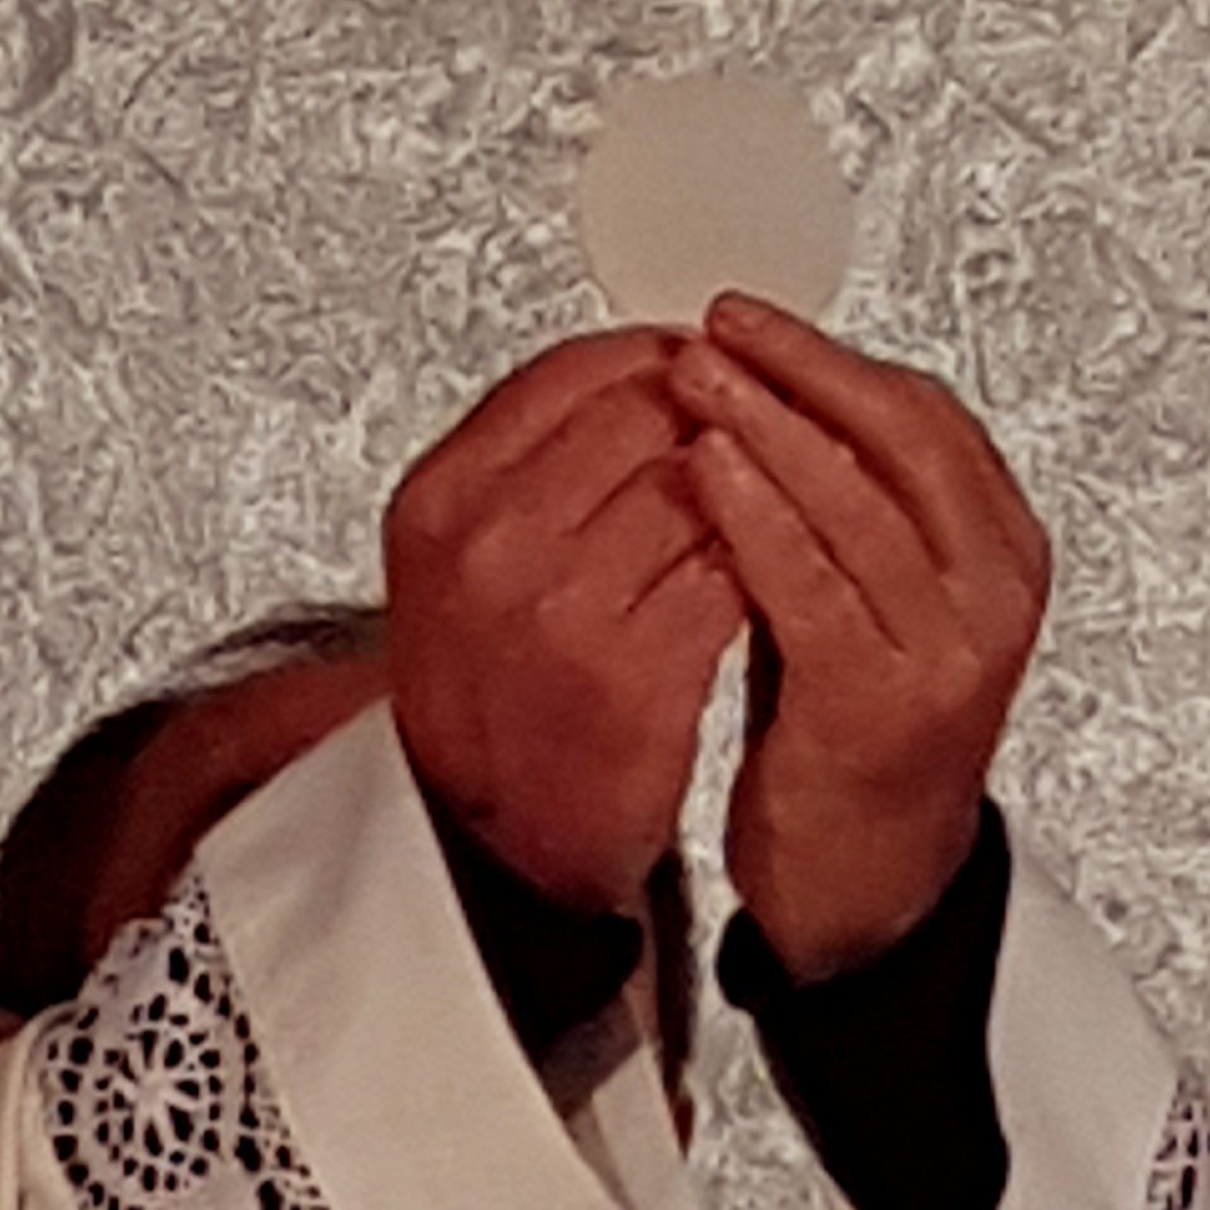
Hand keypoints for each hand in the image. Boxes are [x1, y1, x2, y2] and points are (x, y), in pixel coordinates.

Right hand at [384, 331, 748, 910]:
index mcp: (442, 501)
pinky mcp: (637, 674)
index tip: (698, 366)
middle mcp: (493, 545)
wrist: (488, 849)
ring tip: (768, 510)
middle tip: (750, 440)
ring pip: (702, 490)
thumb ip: (525, 463)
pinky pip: (732, 575)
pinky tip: (768, 578)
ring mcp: (563, 609)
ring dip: (751, 491)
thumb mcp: (456, 563)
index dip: (656, 360)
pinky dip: (762, 565)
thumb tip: (636, 372)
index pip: (574, 371)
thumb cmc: (482, 706)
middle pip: (648, 416)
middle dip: (714, 419)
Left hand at [673, 296, 1050, 979]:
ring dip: (767, 426)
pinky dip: (755, 518)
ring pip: (857, 501)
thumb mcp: (870, 601)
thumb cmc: (854, 742)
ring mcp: (947, 652)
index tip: (757, 321)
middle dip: (802, 370)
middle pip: (901, 439)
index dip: (834, 358)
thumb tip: (769, 394)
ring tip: (695, 377)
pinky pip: (813, 586)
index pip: (925, 417)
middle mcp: (992, 595)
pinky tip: (705, 473)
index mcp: (1003, 553)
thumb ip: (849, 511)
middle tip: (720, 327)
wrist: (867, 892)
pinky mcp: (880, 703)